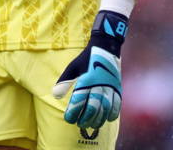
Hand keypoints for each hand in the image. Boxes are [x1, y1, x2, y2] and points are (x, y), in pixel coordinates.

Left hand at [52, 11, 126, 128]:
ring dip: (99, 118)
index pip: (78, 101)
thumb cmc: (86, 59)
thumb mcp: (73, 67)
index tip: (69, 119)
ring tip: (93, 125)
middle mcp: (98, 84)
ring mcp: (110, 86)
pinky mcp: (117, 86)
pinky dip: (113, 112)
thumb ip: (64, 81)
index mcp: (86, 79)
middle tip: (80, 124)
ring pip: (105, 108)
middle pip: (93, 107)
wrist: (105, 47)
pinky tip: (108, 118)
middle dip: (85, 118)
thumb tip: (55, 95)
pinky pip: (117, 103)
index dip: (73, 112)